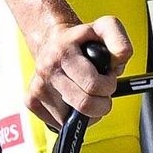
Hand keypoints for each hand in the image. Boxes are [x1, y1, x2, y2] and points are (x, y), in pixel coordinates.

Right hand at [25, 7, 125, 129]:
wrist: (52, 41)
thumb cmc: (83, 39)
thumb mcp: (106, 28)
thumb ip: (119, 41)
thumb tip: (121, 57)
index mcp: (63, 52)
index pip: (93, 85)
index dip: (108, 86)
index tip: (108, 78)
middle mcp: (46, 69)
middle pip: (84, 105)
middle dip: (101, 103)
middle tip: (102, 92)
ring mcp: (37, 87)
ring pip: (71, 120)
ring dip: (87, 113)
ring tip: (86, 92)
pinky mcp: (31, 101)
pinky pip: (59, 123)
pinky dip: (71, 117)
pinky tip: (72, 99)